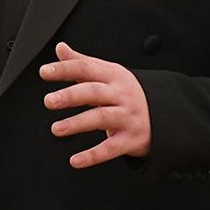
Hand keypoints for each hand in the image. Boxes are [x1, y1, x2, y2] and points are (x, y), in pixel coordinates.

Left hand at [42, 42, 151, 166]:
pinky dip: (93, 155)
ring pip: (101, 118)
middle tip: (49, 101)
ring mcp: (126, 117)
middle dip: (70, 95)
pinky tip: (76, 160)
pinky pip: (110, 148)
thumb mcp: (109, 73)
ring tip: (56, 129)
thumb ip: (83, 62)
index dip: (65, 69)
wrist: (165, 115)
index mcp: (113, 76)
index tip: (44, 72)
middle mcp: (120, 95)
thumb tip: (60, 48)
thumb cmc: (128, 94)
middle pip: (94, 92)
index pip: (86, 68)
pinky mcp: (130, 139)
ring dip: (77, 124)